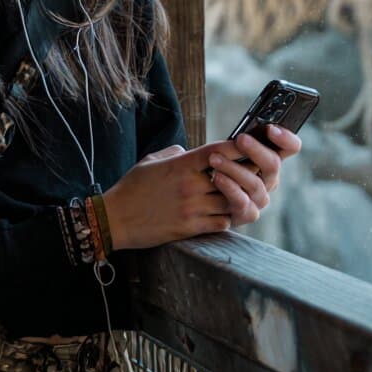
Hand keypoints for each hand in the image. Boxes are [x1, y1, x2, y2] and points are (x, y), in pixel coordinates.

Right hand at [101, 128, 301, 250]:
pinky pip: (221, 222)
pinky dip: (227, 218)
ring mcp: (191, 207)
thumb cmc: (132, 188)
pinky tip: (224, 215)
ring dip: (239, 198)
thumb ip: (176, 154)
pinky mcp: (189, 227)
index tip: (251, 144)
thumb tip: (193, 152)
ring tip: (244, 195)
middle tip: (257, 171)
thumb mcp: (152, 161)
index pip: (219, 150)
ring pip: (231, 201)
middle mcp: (189, 184)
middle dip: (246, 174)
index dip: (239, 146)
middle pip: (232, 176)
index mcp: (181, 164)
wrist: (114, 219)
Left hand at [205, 125, 301, 226]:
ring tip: (214, 158)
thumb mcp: (225, 149)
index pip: (290, 147)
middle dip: (256, 150)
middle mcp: (269, 180)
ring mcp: (259, 199)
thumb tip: (247, 128)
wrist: (195, 196)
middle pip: (273, 164)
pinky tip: (217, 178)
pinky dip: (230, 188)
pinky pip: (242, 202)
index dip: (286, 139)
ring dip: (234, 169)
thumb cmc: (213, 166)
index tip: (271, 129)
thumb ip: (239, 141)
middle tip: (240, 139)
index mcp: (269, 159)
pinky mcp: (246, 214)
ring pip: (256, 184)